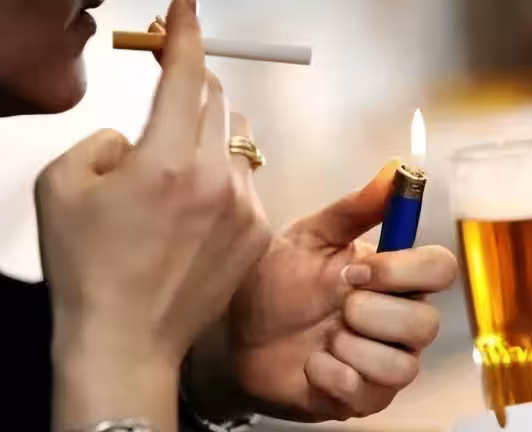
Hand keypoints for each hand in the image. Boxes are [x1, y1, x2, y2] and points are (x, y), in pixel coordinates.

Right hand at [36, 1, 269, 428]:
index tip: (187, 11)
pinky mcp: (259, 232)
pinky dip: (225, 176)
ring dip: (214, 133)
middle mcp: (217, 178)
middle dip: (195, 84)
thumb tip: (135, 136)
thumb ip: (103, 140)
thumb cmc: (88, 269)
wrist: (127, 339)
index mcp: (167, 161)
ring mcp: (245, 206)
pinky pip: (247, 181)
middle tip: (174, 89)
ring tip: (183, 161)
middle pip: (219, 100)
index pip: (186, 75)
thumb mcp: (62, 186)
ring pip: (239, 141)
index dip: (186, 34)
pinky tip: (198, 207)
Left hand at [187, 161, 457, 421]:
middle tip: (333, 307)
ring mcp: (386, 363)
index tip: (352, 271)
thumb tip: (395, 169)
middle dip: (368, 314)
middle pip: (426, 323)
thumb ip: (354, 209)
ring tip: (321, 338)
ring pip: (404, 365)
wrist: (238, 334)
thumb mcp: (309, 238)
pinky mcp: (366, 399)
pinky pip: (369, 393)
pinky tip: (311, 364)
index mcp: (394, 277)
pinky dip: (331, 375)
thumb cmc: (278, 282)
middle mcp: (400, 320)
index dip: (402, 271)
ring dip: (351, 348)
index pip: (441, 269)